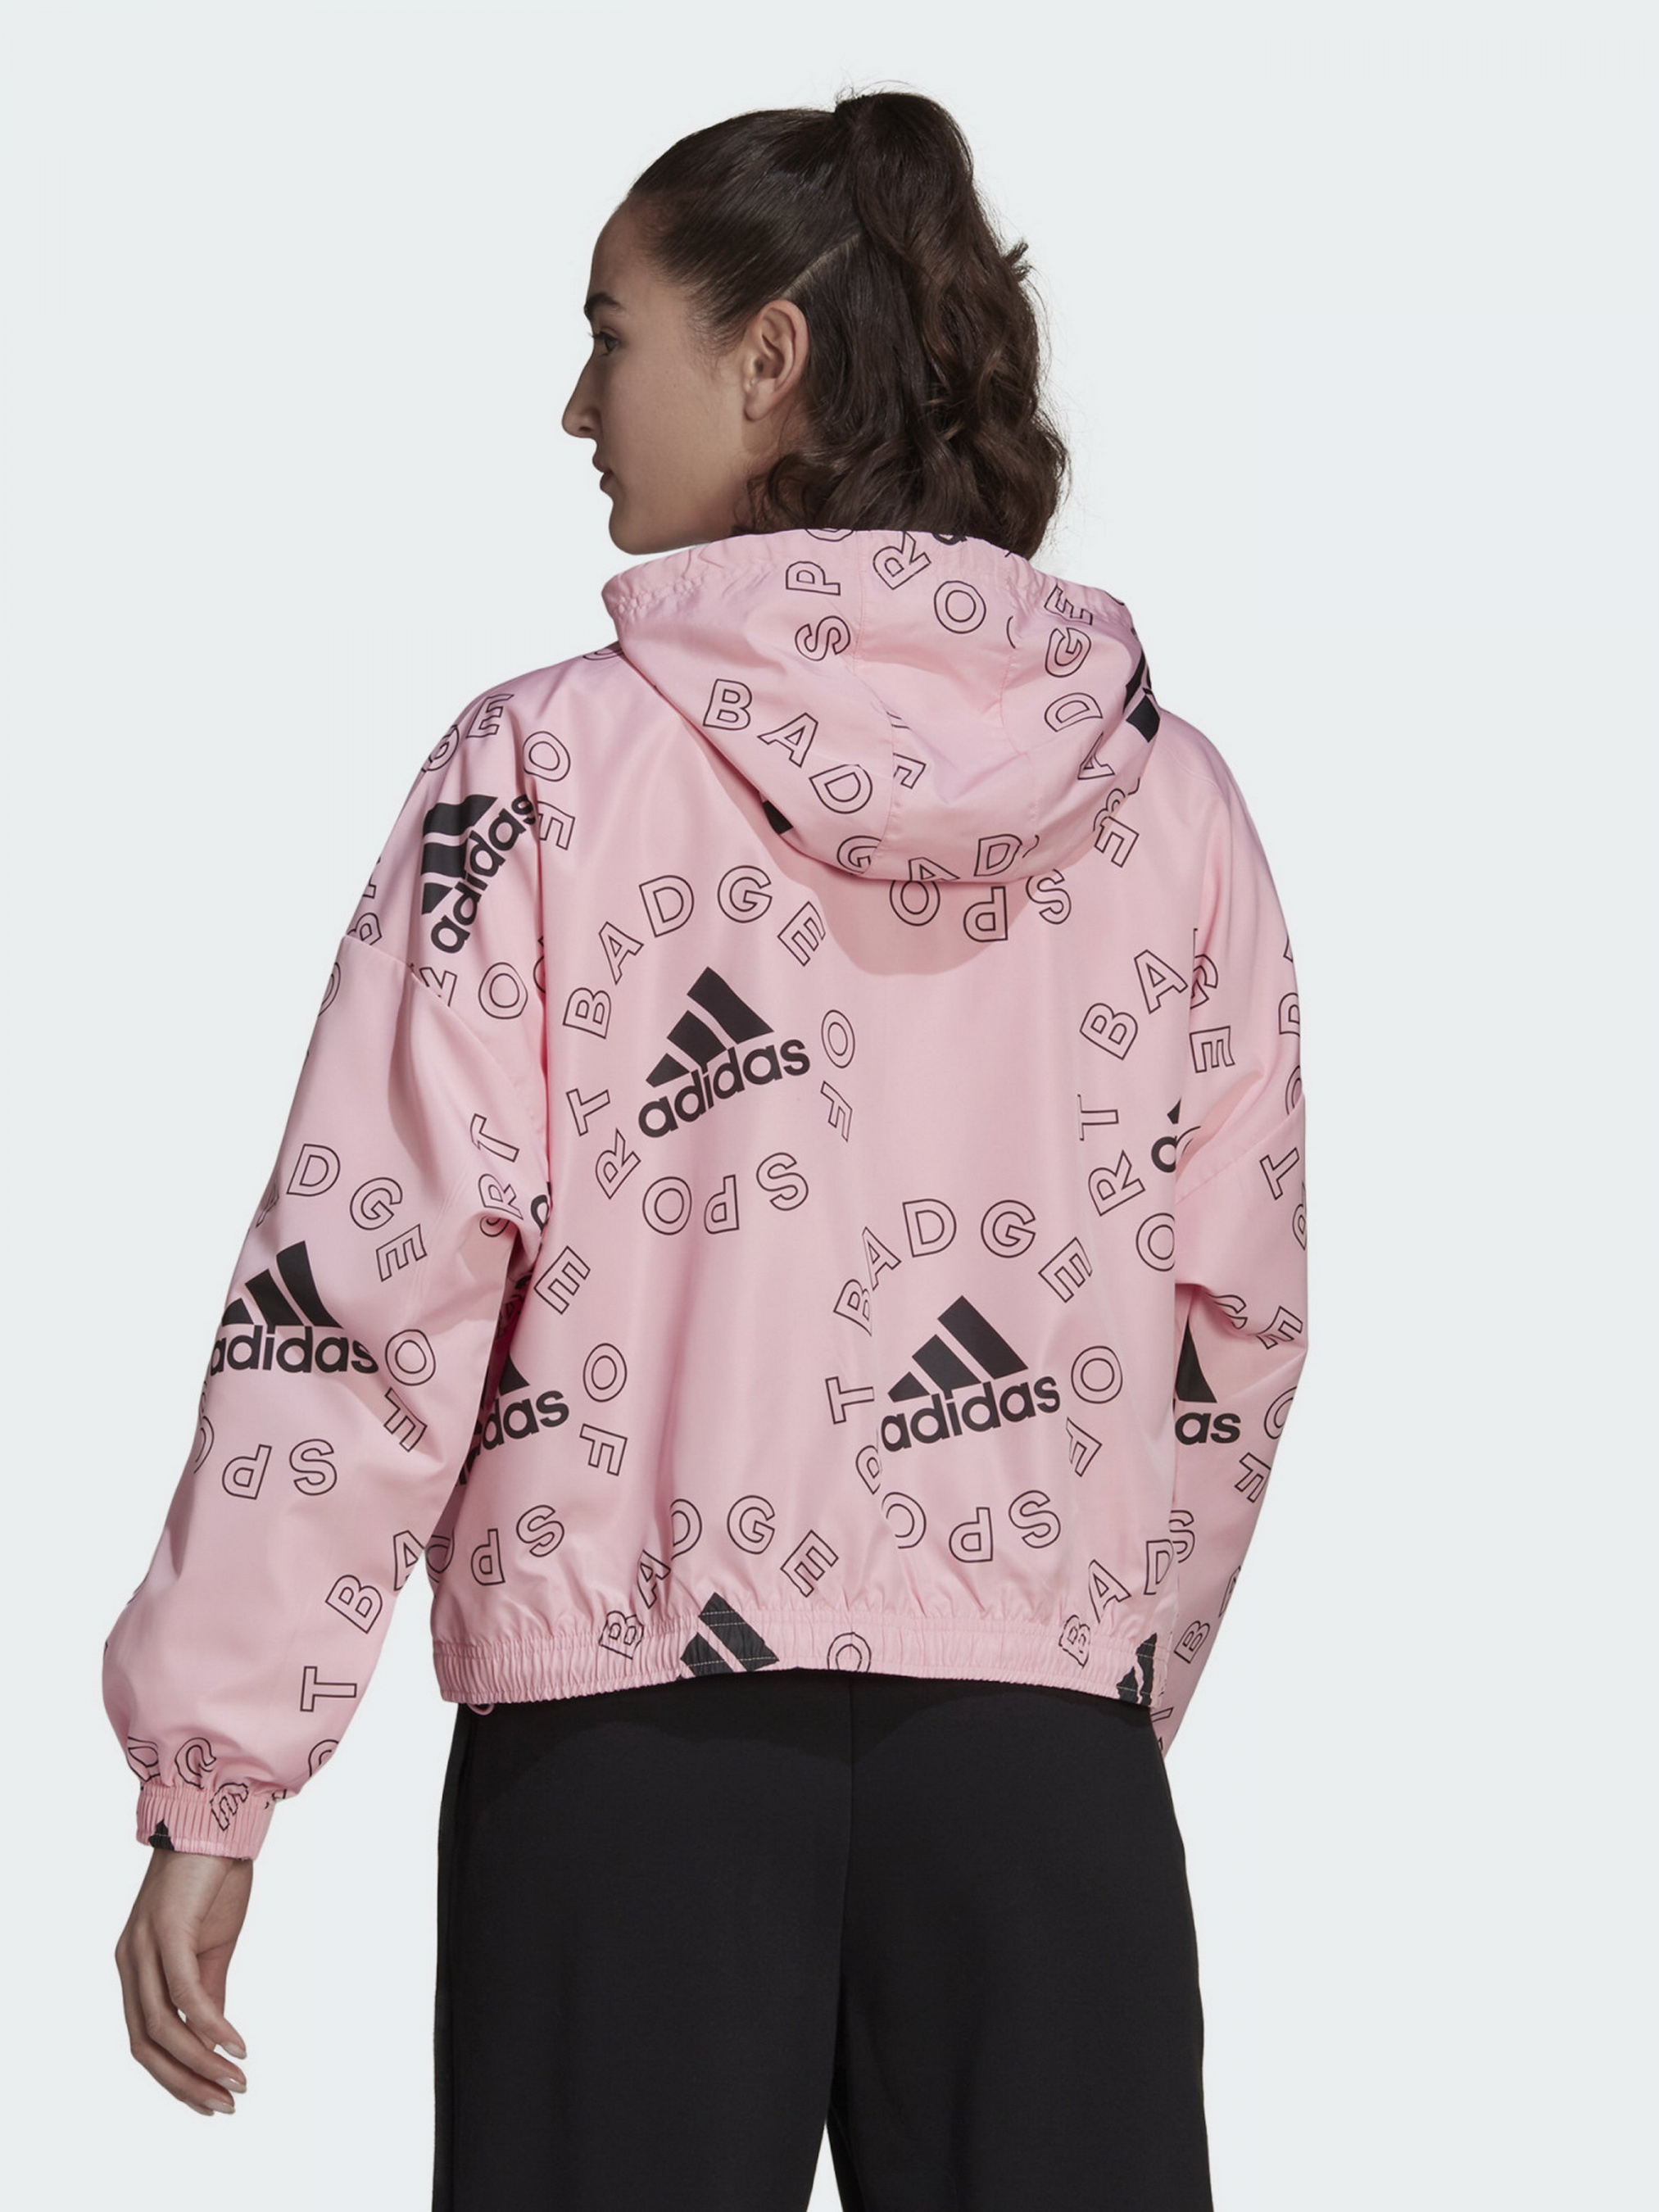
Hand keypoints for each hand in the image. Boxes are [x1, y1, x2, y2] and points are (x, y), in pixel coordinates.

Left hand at [114, 1846, 252, 2114]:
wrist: (221, 1820)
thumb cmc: (215, 1879)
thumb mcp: (213, 1947)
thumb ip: (208, 1993)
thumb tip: (213, 2042)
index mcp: (137, 1967)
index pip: (146, 2040)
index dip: (176, 2077)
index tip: (213, 2100)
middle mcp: (130, 1962)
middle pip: (146, 2045)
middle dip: (186, 2083)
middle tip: (226, 2104)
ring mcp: (144, 1947)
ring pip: (161, 2027)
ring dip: (200, 2064)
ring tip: (237, 2082)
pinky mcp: (167, 1931)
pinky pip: (184, 1994)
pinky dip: (209, 2027)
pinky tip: (237, 2045)